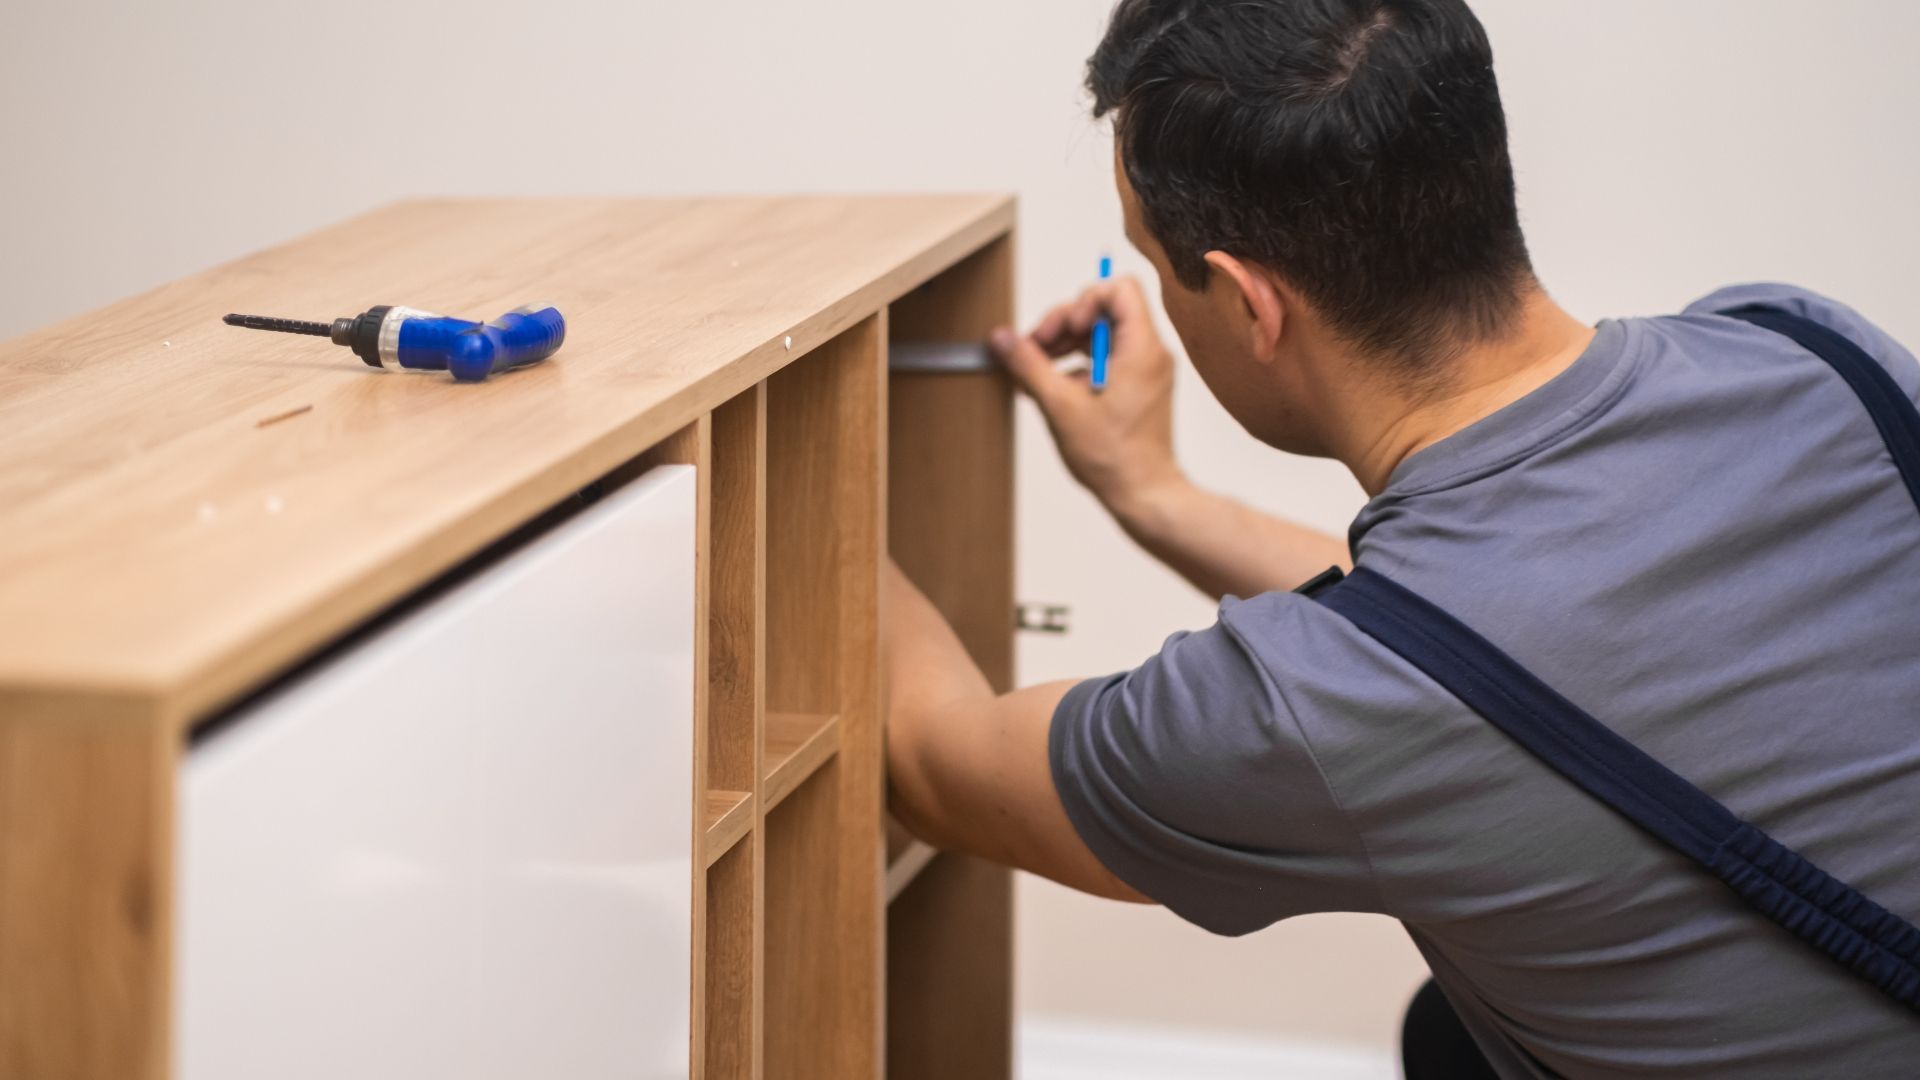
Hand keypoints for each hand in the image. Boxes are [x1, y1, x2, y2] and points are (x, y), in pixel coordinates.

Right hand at [990, 276, 1185, 517]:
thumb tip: (1003, 339)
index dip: (1084, 300)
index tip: (1064, 330)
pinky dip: (1078, 364)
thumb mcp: (1060, 406)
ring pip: (1102, 333)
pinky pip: (1106, 357)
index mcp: (1141, 348)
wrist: (1143, 494)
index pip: (1119, 288)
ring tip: (1038, 370)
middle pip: (1105, 308)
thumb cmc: (1114, 457)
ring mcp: (1146, 369)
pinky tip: (1054, 388)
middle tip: (1037, 349)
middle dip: (1065, 324)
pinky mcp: (1138, 386)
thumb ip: (1029, 365)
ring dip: (1067, 345)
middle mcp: (1150, 352)